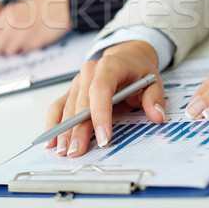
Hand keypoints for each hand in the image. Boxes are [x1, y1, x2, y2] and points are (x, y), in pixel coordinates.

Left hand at [0, 0, 70, 54]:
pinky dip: (26, 50)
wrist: (60, 6)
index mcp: (7, 14)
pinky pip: (23, 52)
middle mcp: (12, 24)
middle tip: (7, 45)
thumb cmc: (41, 7)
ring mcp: (23, 35)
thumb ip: (3, 21)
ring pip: (8, 52)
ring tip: (23, 42)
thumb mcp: (17, 8)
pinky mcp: (34, 43)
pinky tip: (33, 40)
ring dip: (13, 50)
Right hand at [44, 40, 165, 157]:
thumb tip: (157, 116)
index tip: (103, 137)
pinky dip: (53, 124)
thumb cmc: (136, 70)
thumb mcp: (152, 81)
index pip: (101, 89)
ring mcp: (78, 81)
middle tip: (77, 151)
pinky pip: (58, 107)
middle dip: (78, 129)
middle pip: (81, 103)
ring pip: (67, 107)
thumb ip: (155, 98)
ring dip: (63, 130)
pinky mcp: (71, 91)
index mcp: (109, 66)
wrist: (125, 57)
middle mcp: (89, 72)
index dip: (100, 114)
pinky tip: (52, 140)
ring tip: (64, 151)